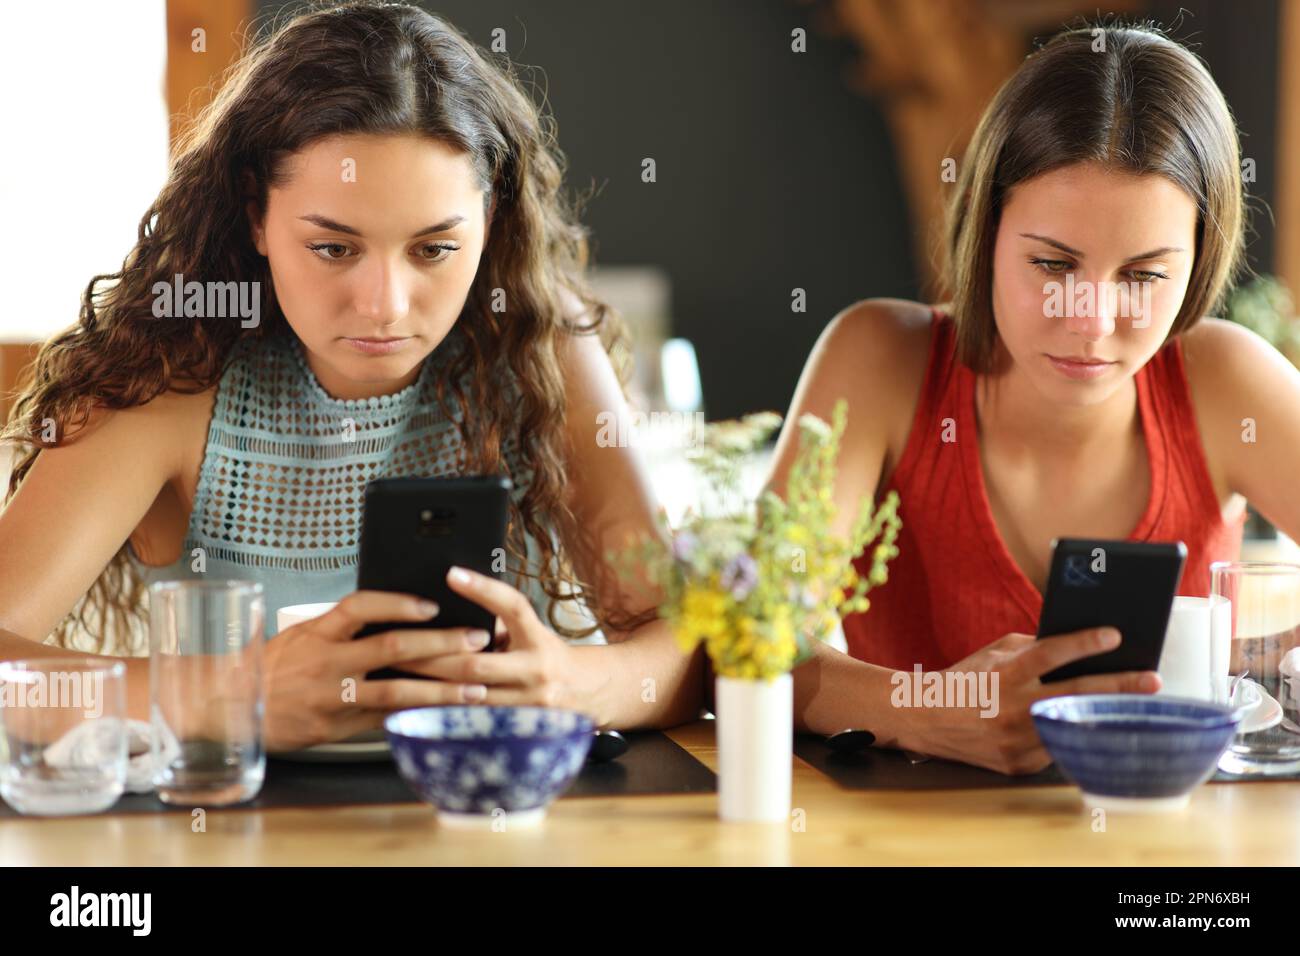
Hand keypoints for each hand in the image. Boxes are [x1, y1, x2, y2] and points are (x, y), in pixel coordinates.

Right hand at [261, 590, 500, 750]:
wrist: (233, 708)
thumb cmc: (276, 664)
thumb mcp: (304, 634)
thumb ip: (345, 626)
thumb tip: (399, 610)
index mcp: (318, 631)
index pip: (360, 606)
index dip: (397, 603)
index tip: (431, 604)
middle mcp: (327, 661)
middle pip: (392, 648)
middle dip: (441, 644)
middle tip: (477, 639)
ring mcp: (334, 696)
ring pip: (397, 691)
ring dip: (442, 688)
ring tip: (477, 685)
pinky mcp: (339, 725)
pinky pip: (387, 718)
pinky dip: (419, 714)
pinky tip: (448, 712)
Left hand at [407, 566, 594, 716]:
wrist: (590, 695)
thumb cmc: (549, 658)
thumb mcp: (532, 633)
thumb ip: (498, 624)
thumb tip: (449, 610)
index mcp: (539, 638)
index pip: (513, 607)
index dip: (483, 590)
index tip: (451, 574)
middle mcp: (538, 671)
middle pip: (476, 664)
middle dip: (431, 656)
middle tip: (394, 644)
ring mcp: (529, 706)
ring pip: (468, 698)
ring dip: (429, 689)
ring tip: (395, 677)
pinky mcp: (519, 731)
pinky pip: (473, 723)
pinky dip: (443, 713)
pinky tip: (416, 707)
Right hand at [903, 627, 1160, 774]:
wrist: (926, 718)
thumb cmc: (966, 679)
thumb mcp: (995, 653)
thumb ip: (1033, 648)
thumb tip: (1079, 648)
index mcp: (1004, 674)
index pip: (1049, 654)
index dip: (1083, 643)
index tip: (1115, 636)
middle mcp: (1010, 708)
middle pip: (1075, 695)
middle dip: (1119, 687)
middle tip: (1152, 680)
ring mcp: (1015, 741)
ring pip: (1071, 727)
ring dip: (1103, 716)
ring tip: (1131, 707)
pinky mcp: (1016, 764)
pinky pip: (1054, 748)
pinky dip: (1070, 735)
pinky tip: (1088, 728)